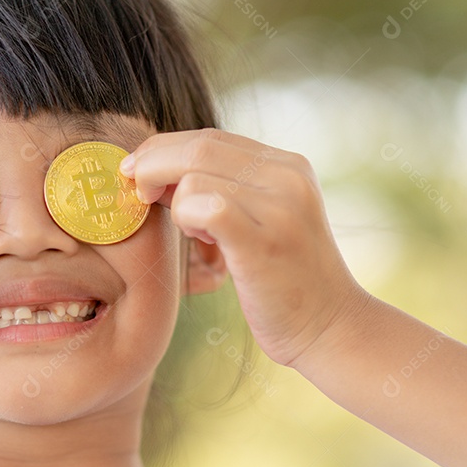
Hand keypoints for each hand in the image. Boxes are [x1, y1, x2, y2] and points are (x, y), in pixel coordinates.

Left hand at [123, 129, 369, 367]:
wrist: (332, 329)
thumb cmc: (285, 283)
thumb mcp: (264, 220)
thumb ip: (228, 190)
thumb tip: (159, 171)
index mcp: (288, 166)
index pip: (211, 138)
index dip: (164, 149)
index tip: (136, 170)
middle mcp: (288, 176)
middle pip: (197, 147)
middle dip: (152, 165)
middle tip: (134, 192)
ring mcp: (280, 206)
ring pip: (194, 177)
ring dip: (175, 205)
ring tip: (196, 234)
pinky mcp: (264, 239)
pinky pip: (203, 205)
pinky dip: (187, 218)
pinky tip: (202, 242)